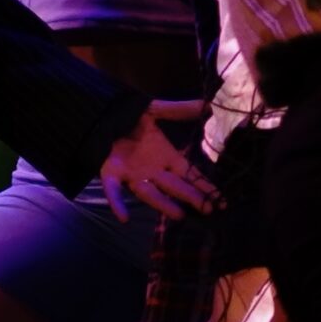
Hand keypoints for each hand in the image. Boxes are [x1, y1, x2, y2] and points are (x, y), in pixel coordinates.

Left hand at [100, 98, 218, 221]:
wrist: (100, 118)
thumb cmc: (129, 118)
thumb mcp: (157, 111)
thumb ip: (180, 110)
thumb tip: (210, 104)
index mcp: (166, 156)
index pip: (190, 173)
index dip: (205, 185)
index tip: (221, 198)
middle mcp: (152, 170)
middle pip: (175, 186)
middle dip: (192, 198)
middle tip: (208, 210)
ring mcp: (132, 175)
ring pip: (150, 193)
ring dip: (163, 204)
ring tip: (179, 215)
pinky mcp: (111, 175)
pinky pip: (114, 191)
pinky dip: (118, 203)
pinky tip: (124, 217)